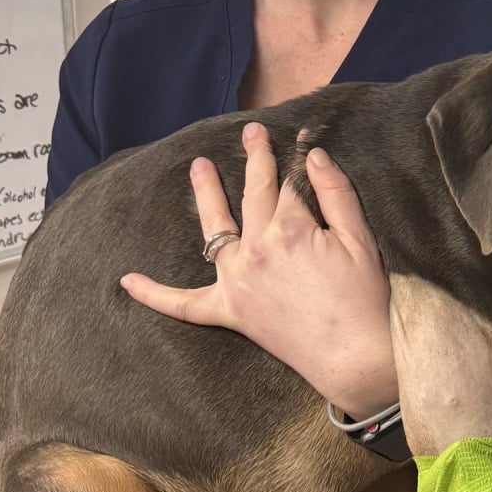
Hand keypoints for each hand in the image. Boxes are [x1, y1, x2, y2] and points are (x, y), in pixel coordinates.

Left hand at [120, 123, 397, 418]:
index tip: (302, 137)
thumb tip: (314, 155)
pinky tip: (127, 281)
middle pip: (252, 194)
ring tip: (199, 167)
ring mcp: (236, 281)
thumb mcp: (360, 241)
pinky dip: (154, 294)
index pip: (289, 182)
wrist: (353, 358)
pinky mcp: (229, 312)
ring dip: (205, 194)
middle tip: (252, 132)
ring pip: (214, 229)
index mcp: (289, 229)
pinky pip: (184, 303)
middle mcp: (255, 249)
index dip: (296, 157)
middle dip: (255, 159)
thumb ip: (336, 193)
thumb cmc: (364, 302)